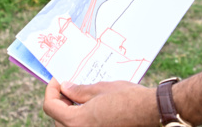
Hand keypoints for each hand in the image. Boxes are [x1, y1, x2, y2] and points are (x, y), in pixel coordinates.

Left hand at [43, 78, 157, 126]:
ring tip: (77, 97)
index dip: (51, 90)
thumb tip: (65, 88)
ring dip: (69, 112)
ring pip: (68, 125)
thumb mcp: (100, 88)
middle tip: (67, 87)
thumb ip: (78, 90)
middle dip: (59, 101)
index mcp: (77, 121)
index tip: (57, 80)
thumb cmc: (128, 98)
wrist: (151, 111)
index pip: (50, 107)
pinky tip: (89, 107)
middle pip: (57, 118)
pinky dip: (80, 119)